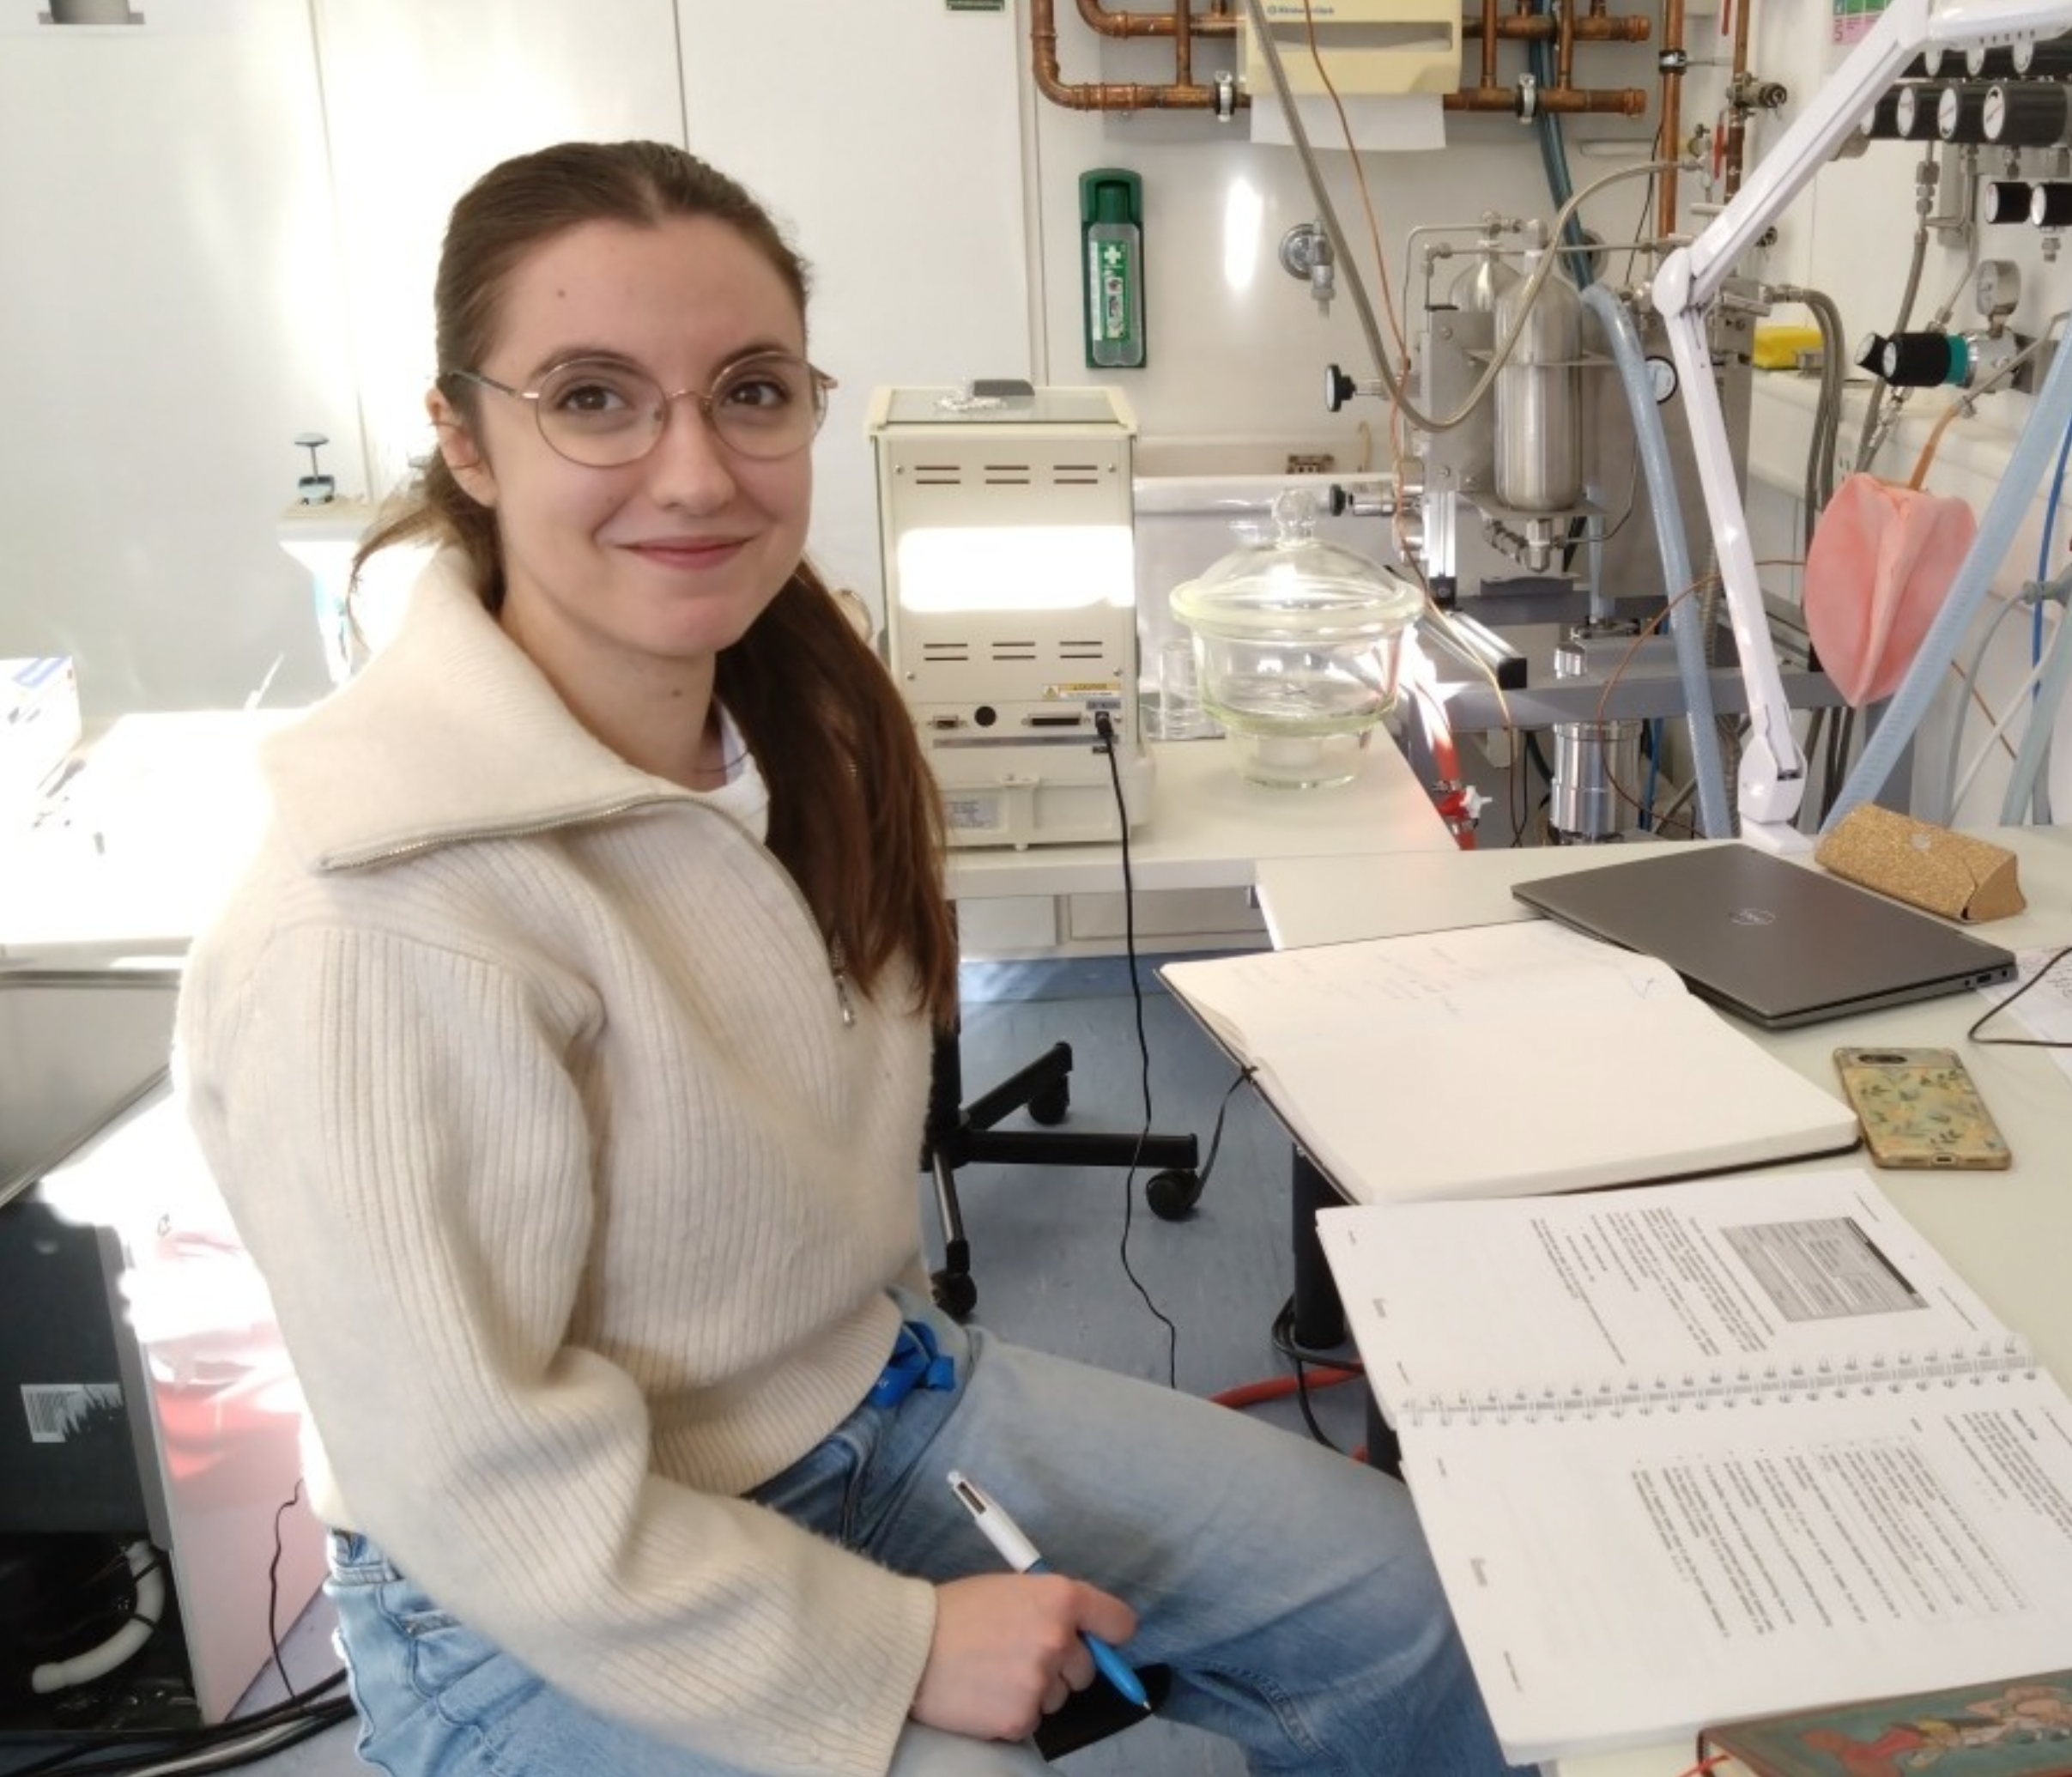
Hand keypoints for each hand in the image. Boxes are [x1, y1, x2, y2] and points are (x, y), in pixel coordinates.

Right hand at [909, 1571, 1138, 1741]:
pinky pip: (1032, 1720)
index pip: (1117, 1622)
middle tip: (1022, 1655)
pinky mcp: (1022, 1718)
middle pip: (1088, 1667)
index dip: (1109, 1632)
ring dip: (1036, 1690)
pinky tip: (984, 1694)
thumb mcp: (1010, 1589)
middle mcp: (1059, 1639)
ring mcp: (1042, 1682)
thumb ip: (1049, 1608)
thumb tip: (1081, 1632)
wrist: (908, 1648)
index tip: (1101, 1640)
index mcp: (1059, 1598)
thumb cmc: (955, 1610)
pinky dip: (1012, 1712)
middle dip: (1064, 1665)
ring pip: (1059, 1696)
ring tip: (993, 1673)